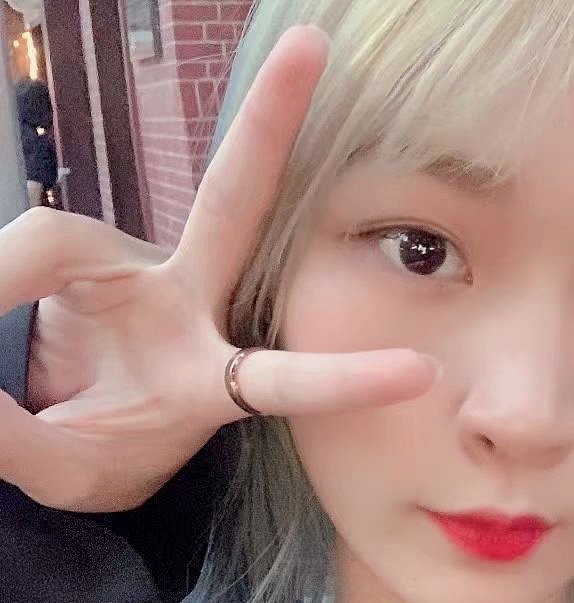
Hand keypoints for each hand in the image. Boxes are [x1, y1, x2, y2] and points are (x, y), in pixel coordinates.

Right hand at [0, 25, 439, 512]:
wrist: (55, 434)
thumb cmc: (93, 453)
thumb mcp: (65, 468)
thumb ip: (20, 439)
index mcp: (210, 382)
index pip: (282, 376)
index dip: (346, 376)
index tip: (419, 373)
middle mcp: (187, 309)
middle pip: (232, 206)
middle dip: (268, 126)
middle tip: (313, 49)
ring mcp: (132, 273)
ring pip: (65, 238)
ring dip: (7, 278)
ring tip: (14, 331)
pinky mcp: (74, 256)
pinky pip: (27, 250)